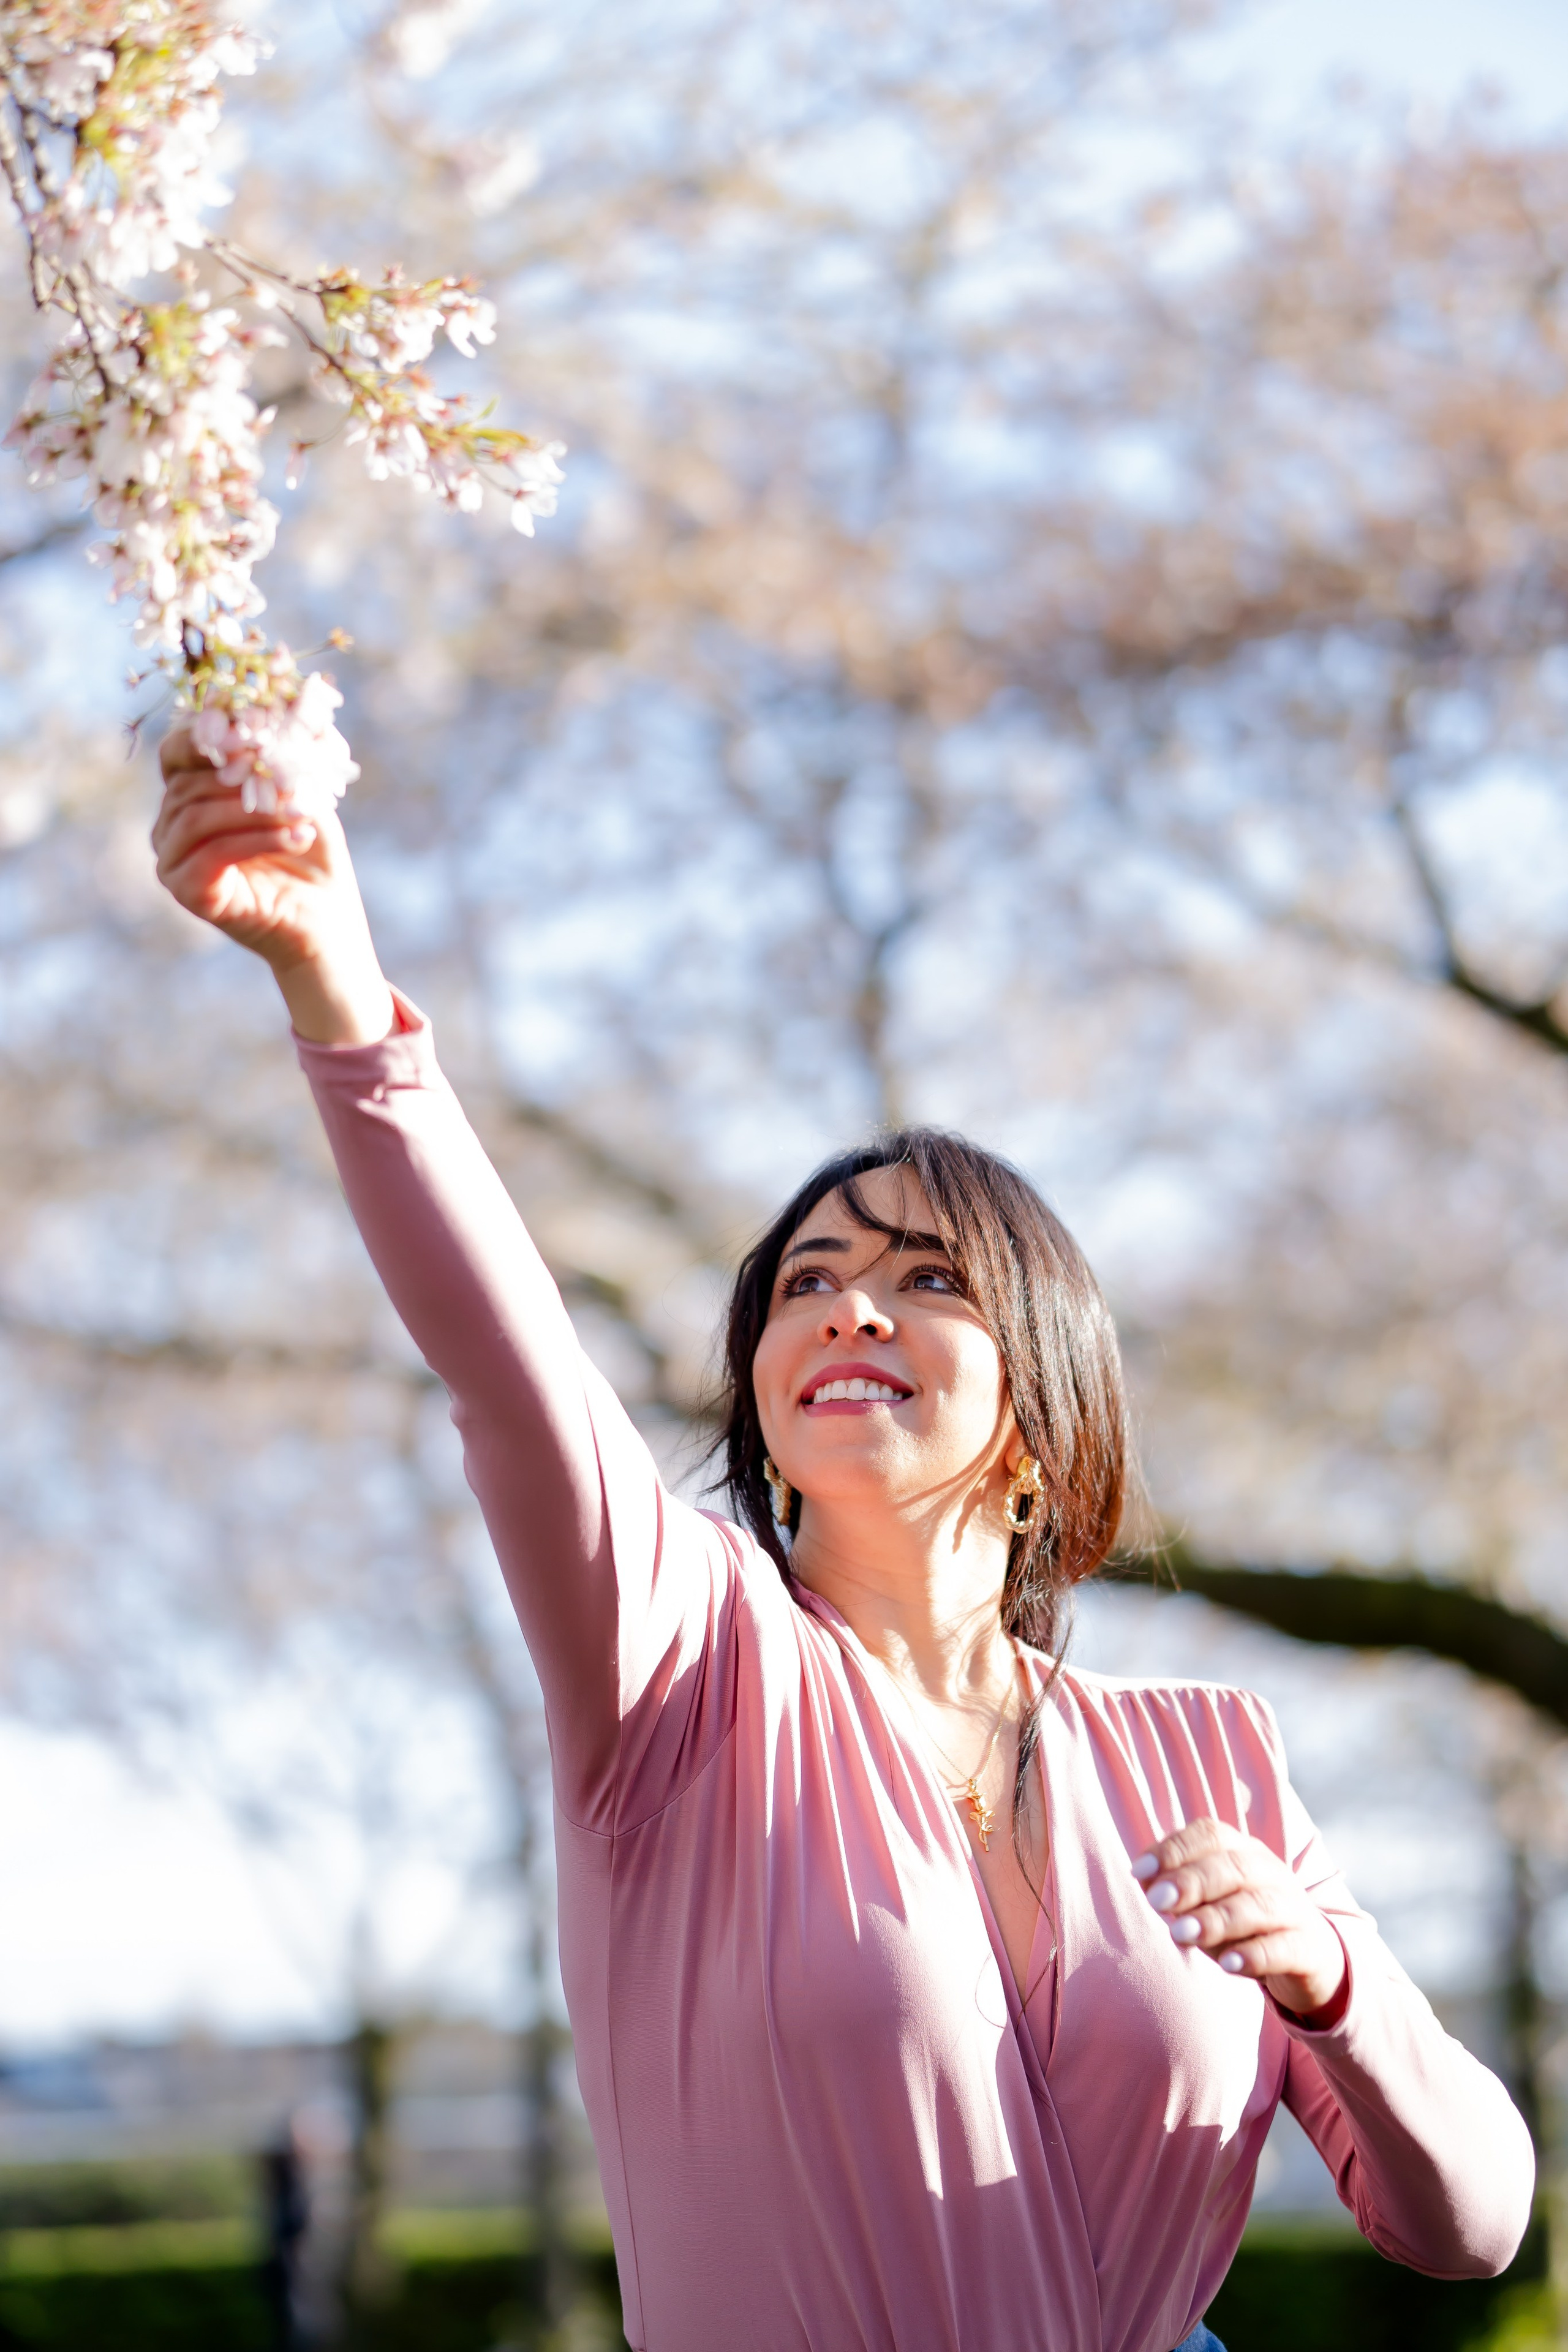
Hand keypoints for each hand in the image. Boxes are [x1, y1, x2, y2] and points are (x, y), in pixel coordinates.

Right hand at [152, 725, 393, 1043]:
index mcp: (190, 792)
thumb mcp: (303, 788)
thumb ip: (288, 749)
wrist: (323, 916)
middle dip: (243, 776)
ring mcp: (173, 859)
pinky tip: (296, 836)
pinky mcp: (187, 891)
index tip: (252, 728)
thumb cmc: (309, 848)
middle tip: (292, 778)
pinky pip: (210, 853)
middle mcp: (171, 824)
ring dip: (254, 809)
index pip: (176, 750)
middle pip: (188, 782)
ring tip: (302, 814)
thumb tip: (295, 700)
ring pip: (197, 815)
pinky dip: (256, 839)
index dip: (206, 733)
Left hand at [1133, 1816, 1348, 2023]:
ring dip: (1216, 1919)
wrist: (1309, 1956)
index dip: (1174, 1849)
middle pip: (1233, 1867)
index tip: (1139, 1871)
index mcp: (1242, 1851)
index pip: (1210, 1835)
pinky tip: (1229, 1965)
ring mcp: (1294, 1909)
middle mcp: (1271, 1872)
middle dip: (1191, 1883)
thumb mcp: (1208, 1903)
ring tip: (1181, 1934)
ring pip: (1258, 1905)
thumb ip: (1176, 1889)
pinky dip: (1256, 1954)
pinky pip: (1285, 1948)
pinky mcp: (1308, 1948)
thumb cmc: (1241, 1922)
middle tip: (1158, 1902)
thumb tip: (1142, 1877)